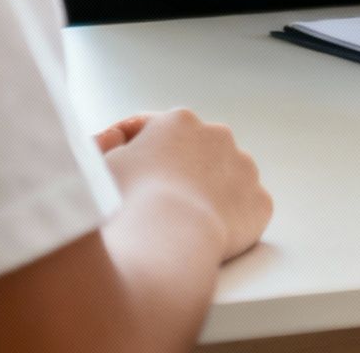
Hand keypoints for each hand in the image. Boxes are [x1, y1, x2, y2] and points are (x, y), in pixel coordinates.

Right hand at [102, 108, 272, 259]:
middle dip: (180, 172)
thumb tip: (115, 145)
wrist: (165, 240)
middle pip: (196, 153)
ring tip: (183, 223)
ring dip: (209, 194)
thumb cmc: (124, 202)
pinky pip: (244, 211)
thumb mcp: (99, 165)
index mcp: (179, 120)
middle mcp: (219, 135)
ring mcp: (245, 168)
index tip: (127, 178)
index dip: (137, 155)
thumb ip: (109, 150)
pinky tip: (207, 236)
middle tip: (158, 204)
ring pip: (226, 178)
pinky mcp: (260, 203)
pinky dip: (229, 222)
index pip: (157, 132)